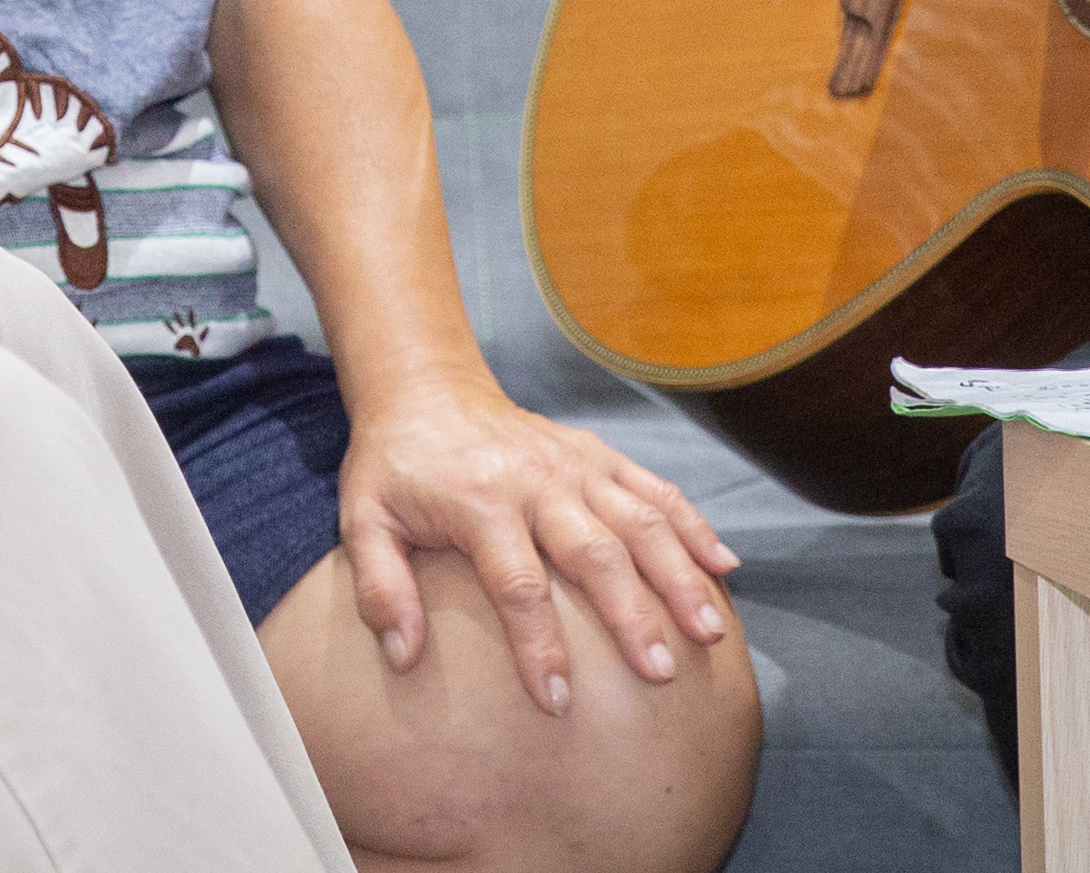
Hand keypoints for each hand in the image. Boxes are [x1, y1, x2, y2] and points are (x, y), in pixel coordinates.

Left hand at [333, 366, 738, 709]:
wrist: (425, 387)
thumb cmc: (395, 466)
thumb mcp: (363, 520)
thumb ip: (380, 587)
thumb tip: (404, 656)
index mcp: (480, 501)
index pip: (518, 585)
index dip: (540, 646)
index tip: (560, 702)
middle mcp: (536, 480)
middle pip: (594, 554)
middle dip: (631, 616)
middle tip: (659, 674)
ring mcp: (575, 464)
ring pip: (639, 520)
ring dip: (678, 574)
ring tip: (709, 631)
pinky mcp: (598, 454)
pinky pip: (654, 488)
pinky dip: (693, 524)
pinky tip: (725, 566)